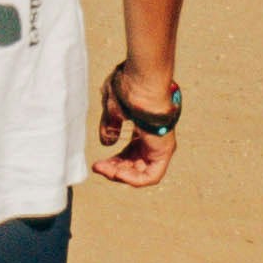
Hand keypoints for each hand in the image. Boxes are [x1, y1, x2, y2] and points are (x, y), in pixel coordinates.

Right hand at [89, 60, 180, 186]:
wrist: (142, 83)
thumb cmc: (128, 88)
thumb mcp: (113, 109)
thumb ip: (110, 126)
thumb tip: (107, 143)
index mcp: (144, 127)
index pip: (130, 152)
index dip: (113, 160)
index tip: (97, 163)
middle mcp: (154, 138)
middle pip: (134, 163)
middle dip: (114, 169)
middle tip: (98, 167)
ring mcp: (160, 145)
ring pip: (141, 172)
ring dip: (120, 175)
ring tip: (103, 169)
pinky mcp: (164, 152)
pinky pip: (150, 176)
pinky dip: (133, 179)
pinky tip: (117, 173)